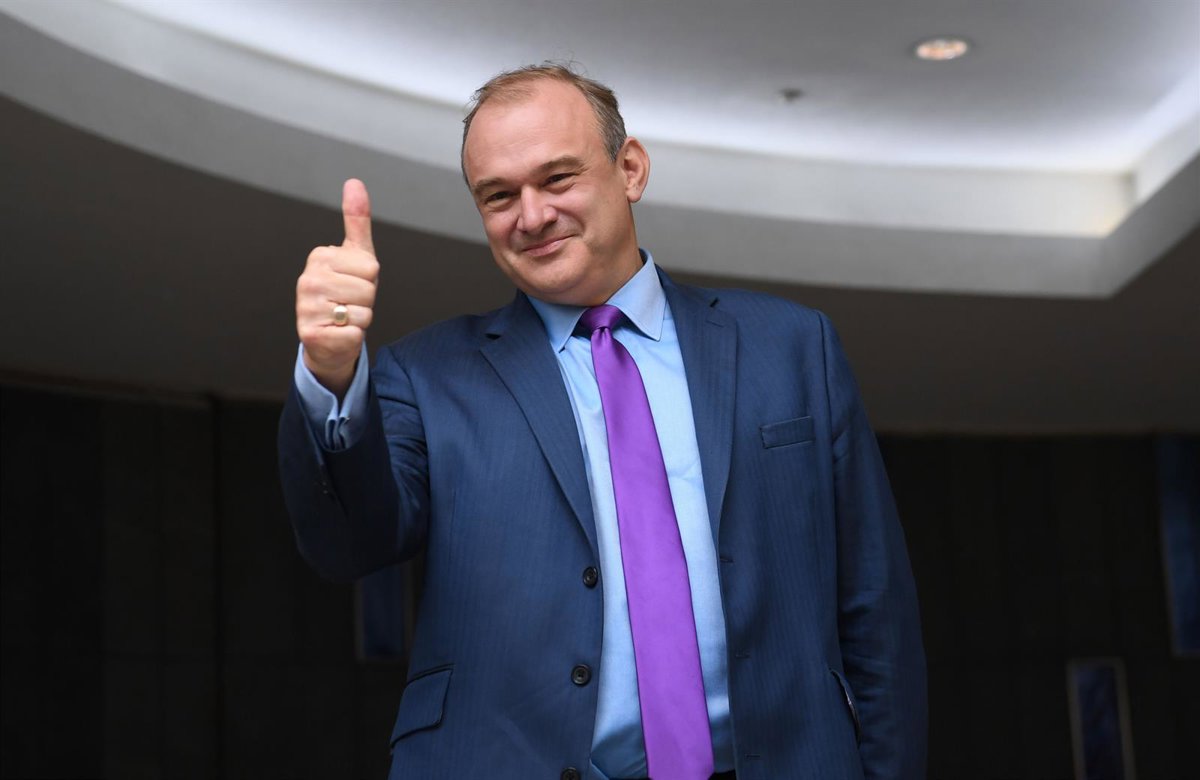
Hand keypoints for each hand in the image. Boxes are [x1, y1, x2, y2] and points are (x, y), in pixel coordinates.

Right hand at [296, 178, 378, 397]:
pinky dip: (353, 338)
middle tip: (349, 303)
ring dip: (360, 320)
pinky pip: (355, 334)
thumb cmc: (346, 294)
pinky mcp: (311, 334)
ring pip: (363, 312)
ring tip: (344, 318)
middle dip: (366, 301)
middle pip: (368, 289)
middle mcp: (308, 280)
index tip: (353, 283)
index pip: (370, 268)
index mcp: (319, 257)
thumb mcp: (357, 256)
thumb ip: (356, 221)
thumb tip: (354, 183)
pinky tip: (338, 334)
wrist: (331, 338)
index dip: (369, 280)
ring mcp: (306, 308)